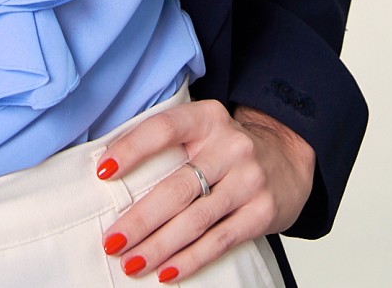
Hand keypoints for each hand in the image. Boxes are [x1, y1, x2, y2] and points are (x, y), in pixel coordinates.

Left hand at [92, 98, 314, 281]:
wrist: (288, 157)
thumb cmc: (227, 147)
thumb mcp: (202, 129)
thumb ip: (167, 144)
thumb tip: (108, 171)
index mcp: (207, 118)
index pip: (163, 129)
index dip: (131, 149)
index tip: (102, 172)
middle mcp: (230, 146)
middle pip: (177, 187)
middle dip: (140, 219)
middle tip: (112, 241)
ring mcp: (249, 180)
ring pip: (196, 220)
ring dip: (160, 246)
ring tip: (131, 262)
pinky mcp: (262, 213)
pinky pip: (220, 241)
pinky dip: (190, 260)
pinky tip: (167, 272)